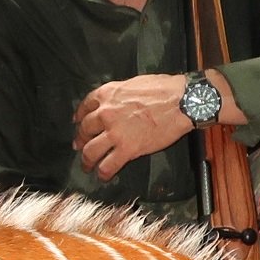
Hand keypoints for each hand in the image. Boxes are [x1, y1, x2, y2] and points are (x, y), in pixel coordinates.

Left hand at [73, 73, 193, 179]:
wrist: (182, 101)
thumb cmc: (164, 90)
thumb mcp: (133, 83)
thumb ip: (119, 94)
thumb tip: (115, 102)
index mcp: (108, 94)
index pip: (84, 107)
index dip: (79, 117)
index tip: (78, 123)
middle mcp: (106, 113)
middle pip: (84, 130)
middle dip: (81, 140)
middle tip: (81, 146)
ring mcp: (115, 132)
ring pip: (90, 151)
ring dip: (87, 160)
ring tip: (88, 165)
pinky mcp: (128, 149)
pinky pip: (108, 165)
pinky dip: (103, 173)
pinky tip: (104, 175)